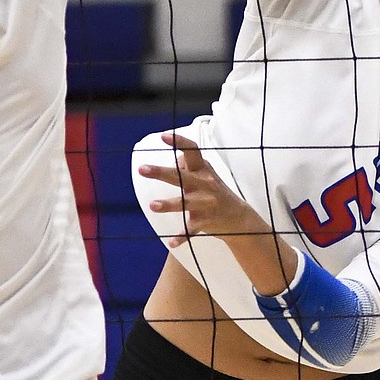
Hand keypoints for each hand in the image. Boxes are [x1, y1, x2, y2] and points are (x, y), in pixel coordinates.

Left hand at [139, 132, 260, 247]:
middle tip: (141, 169)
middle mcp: (205, 184)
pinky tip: (171, 242)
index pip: (192, 151)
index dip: (179, 142)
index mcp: (203, 170)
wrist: (239, 218)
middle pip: (181, 176)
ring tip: (152, 206)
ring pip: (185, 203)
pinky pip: (191, 230)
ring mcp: (206, 203)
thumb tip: (175, 157)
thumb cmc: (215, 191)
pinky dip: (182, 237)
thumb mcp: (206, 174)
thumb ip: (189, 165)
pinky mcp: (206, 221)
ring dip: (169, 205)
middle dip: (161, 172)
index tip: (163, 136)